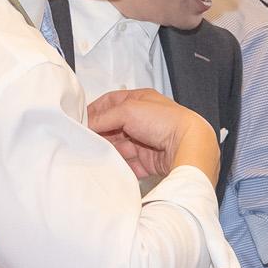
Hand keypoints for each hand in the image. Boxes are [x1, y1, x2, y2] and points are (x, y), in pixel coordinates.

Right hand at [87, 89, 216, 183]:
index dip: (95, 111)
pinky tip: (110, 166)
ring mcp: (147, 141)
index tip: (79, 121)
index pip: (111, 103)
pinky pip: (130, 164)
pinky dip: (120, 166)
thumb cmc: (163, 121)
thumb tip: (87, 125)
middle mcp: (143, 120)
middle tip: (84, 141)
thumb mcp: (127, 110)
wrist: (188, 146)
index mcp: (140, 101)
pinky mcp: (150, 161)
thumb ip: (103, 117)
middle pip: (113, 127)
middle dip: (100, 134)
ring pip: (120, 147)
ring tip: (94, 155)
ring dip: (108, 151)